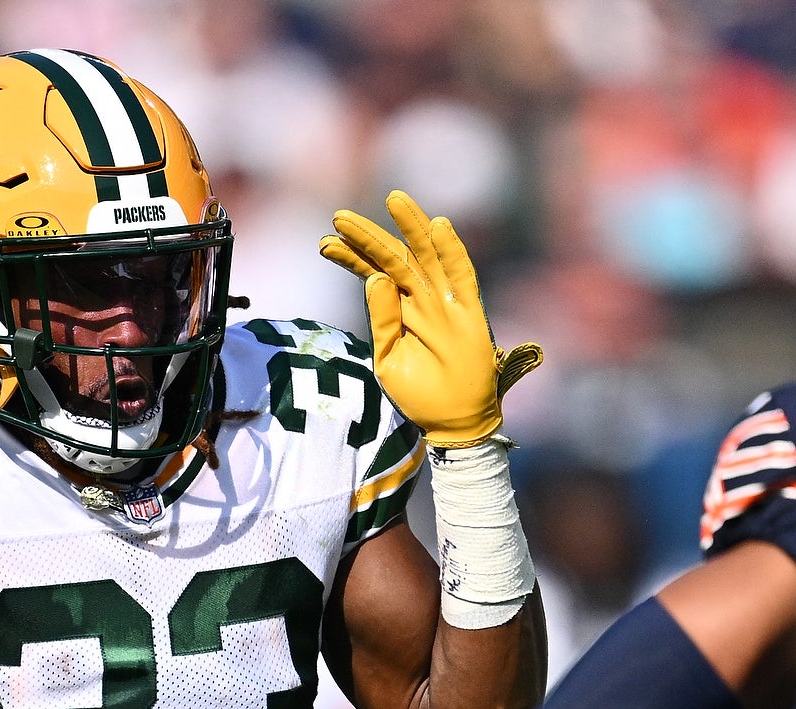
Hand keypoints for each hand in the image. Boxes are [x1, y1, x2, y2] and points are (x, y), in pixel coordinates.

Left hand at [319, 191, 542, 448]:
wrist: (452, 422)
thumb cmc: (419, 394)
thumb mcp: (388, 359)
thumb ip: (382, 320)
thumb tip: (374, 279)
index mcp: (400, 309)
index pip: (373, 273)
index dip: (351, 257)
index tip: (324, 243)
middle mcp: (423, 299)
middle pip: (395, 257)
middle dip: (369, 237)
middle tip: (339, 216)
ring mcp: (447, 303)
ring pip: (428, 256)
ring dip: (412, 227)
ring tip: (392, 199)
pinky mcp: (470, 313)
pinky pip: (462, 275)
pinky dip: (452, 251)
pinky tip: (438, 226)